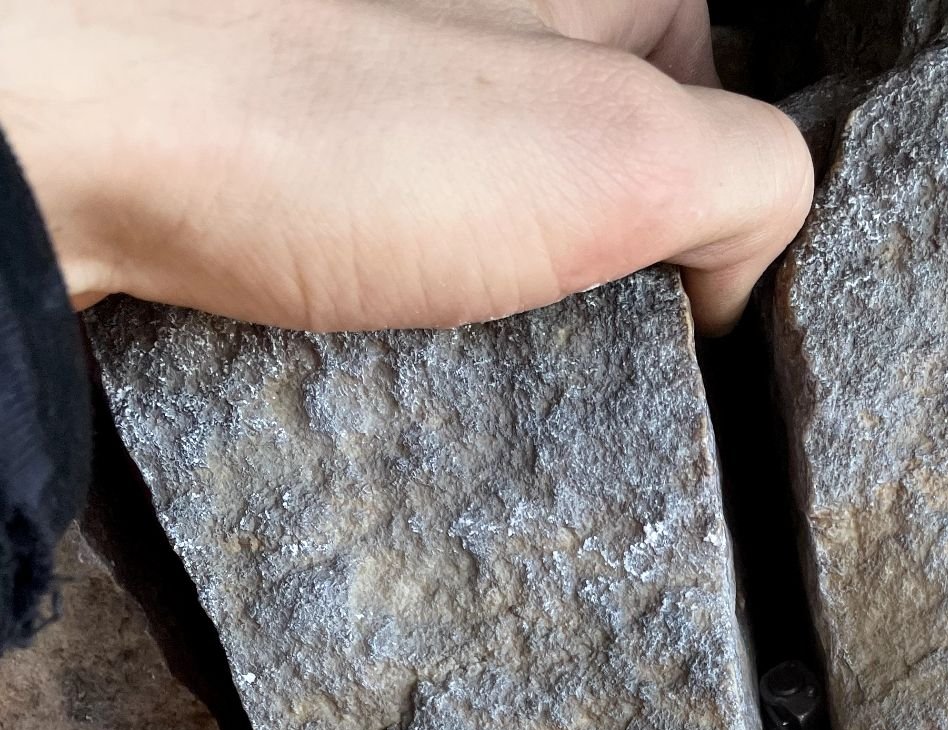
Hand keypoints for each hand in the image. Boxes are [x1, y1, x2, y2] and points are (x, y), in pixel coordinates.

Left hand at [0, 0, 812, 333]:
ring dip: (494, 287)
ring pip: (489, 193)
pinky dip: (399, 290)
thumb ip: (749, 177)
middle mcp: (479, 4)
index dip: (707, 207)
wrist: (71, 137)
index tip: (674, 311)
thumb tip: (742, 259)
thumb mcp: (621, 155)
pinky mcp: (287, 135)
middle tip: (561, 336)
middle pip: (599, 141)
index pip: (712, 81)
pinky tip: (378, 333)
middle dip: (594, 251)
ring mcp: (371, 59)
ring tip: (463, 349)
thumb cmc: (338, 129)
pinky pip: (386, 223)